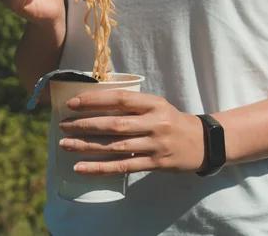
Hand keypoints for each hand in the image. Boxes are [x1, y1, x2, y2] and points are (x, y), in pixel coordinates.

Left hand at [58, 91, 204, 174]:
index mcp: (155, 104)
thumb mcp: (158, 106)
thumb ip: (134, 105)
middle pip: (115, 124)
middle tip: (63, 125)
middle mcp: (155, 123)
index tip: (73, 103)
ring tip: (66, 144)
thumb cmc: (173, 122)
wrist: (203, 143)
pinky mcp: (156, 163)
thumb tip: (96, 105)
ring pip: (116, 146)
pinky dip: (100, 167)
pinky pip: (123, 166)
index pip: (121, 99)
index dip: (95, 100)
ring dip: (88, 146)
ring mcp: (156, 144)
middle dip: (85, 125)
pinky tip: (82, 167)